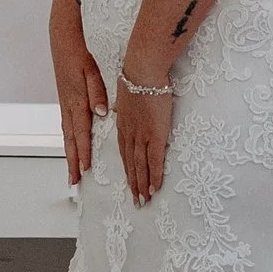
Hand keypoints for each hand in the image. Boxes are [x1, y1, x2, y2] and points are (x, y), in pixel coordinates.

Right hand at [51, 30, 108, 185]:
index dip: (84, 151)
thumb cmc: (80, 57)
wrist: (63, 43)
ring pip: (66, 137)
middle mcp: (68, 107)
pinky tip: (71, 149)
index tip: (86, 169)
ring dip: (69, 156)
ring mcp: (64, 106)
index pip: (81, 132)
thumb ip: (97, 94)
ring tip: (71, 173)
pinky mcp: (64, 102)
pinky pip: (65, 128)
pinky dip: (68, 142)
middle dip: (73, 162)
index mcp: (77, 102)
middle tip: (74, 182)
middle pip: (70, 141)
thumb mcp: (92, 73)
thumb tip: (101, 113)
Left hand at [113, 74, 174, 204]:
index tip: (130, 180)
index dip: (127, 168)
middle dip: (133, 183)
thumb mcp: (123, 94)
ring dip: (142, 186)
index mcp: (123, 125)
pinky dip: (154, 177)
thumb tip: (117, 109)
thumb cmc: (136, 77)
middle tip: (136, 201)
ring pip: (141, 167)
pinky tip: (155, 189)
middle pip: (131, 164)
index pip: (124, 152)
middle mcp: (130, 134)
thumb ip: (122, 106)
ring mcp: (142, 136)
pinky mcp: (155, 135)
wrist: (142, 70)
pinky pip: (154, 161)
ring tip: (144, 201)